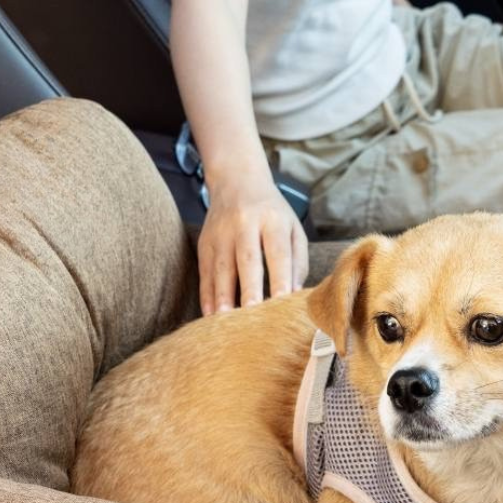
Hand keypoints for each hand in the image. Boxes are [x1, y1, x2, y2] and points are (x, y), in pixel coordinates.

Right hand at [198, 171, 308, 315]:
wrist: (237, 180)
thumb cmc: (273, 213)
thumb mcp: (293, 228)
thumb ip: (298, 261)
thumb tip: (296, 295)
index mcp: (272, 220)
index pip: (277, 253)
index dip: (280, 278)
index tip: (282, 302)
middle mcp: (245, 224)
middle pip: (247, 261)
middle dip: (249, 290)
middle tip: (252, 316)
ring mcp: (221, 233)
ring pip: (222, 268)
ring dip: (223, 296)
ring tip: (226, 322)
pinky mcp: (204, 242)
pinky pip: (205, 272)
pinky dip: (207, 295)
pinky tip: (210, 314)